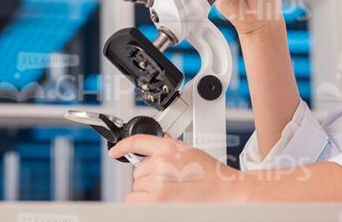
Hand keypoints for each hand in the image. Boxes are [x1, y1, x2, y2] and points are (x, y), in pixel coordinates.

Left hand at [109, 133, 245, 202]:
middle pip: (138, 170)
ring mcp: (157, 182)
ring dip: (147, 190)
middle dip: (149, 176)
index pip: (137, 142)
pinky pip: (135, 199)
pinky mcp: (156, 199)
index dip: (123, 146)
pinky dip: (142, 201)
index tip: (116, 151)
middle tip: (169, 181)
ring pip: (137, 186)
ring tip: (170, 190)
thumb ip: (171, 146)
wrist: (225, 192)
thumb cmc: (212, 174)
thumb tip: (160, 139)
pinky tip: (161, 199)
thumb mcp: (190, 151)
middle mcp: (160, 163)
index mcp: (168, 147)